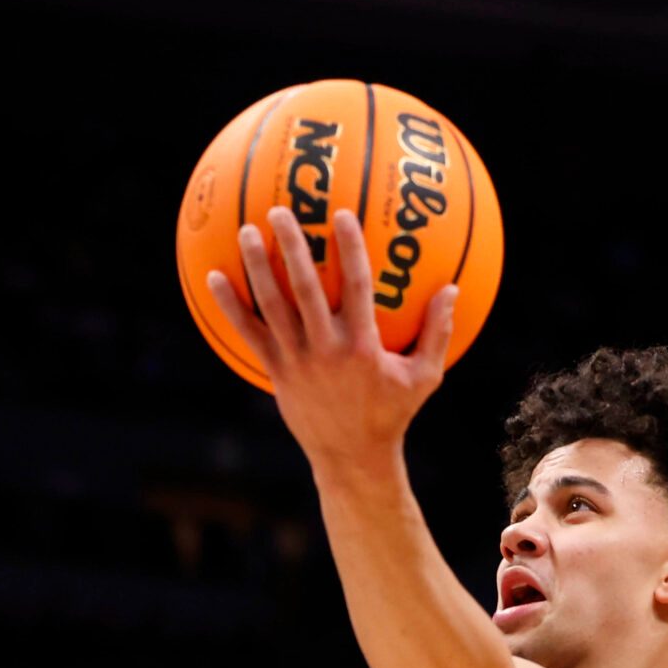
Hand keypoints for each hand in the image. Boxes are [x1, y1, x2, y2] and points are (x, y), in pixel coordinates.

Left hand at [205, 207, 456, 466]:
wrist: (352, 457)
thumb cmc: (391, 414)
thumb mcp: (424, 377)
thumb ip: (438, 332)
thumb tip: (454, 289)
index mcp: (363, 345)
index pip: (356, 286)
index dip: (349, 248)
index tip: (341, 214)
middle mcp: (326, 349)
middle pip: (304, 288)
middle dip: (292, 246)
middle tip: (280, 210)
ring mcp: (297, 361)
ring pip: (272, 306)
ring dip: (257, 266)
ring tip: (246, 231)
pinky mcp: (276, 372)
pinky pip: (248, 334)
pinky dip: (230, 306)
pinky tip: (213, 279)